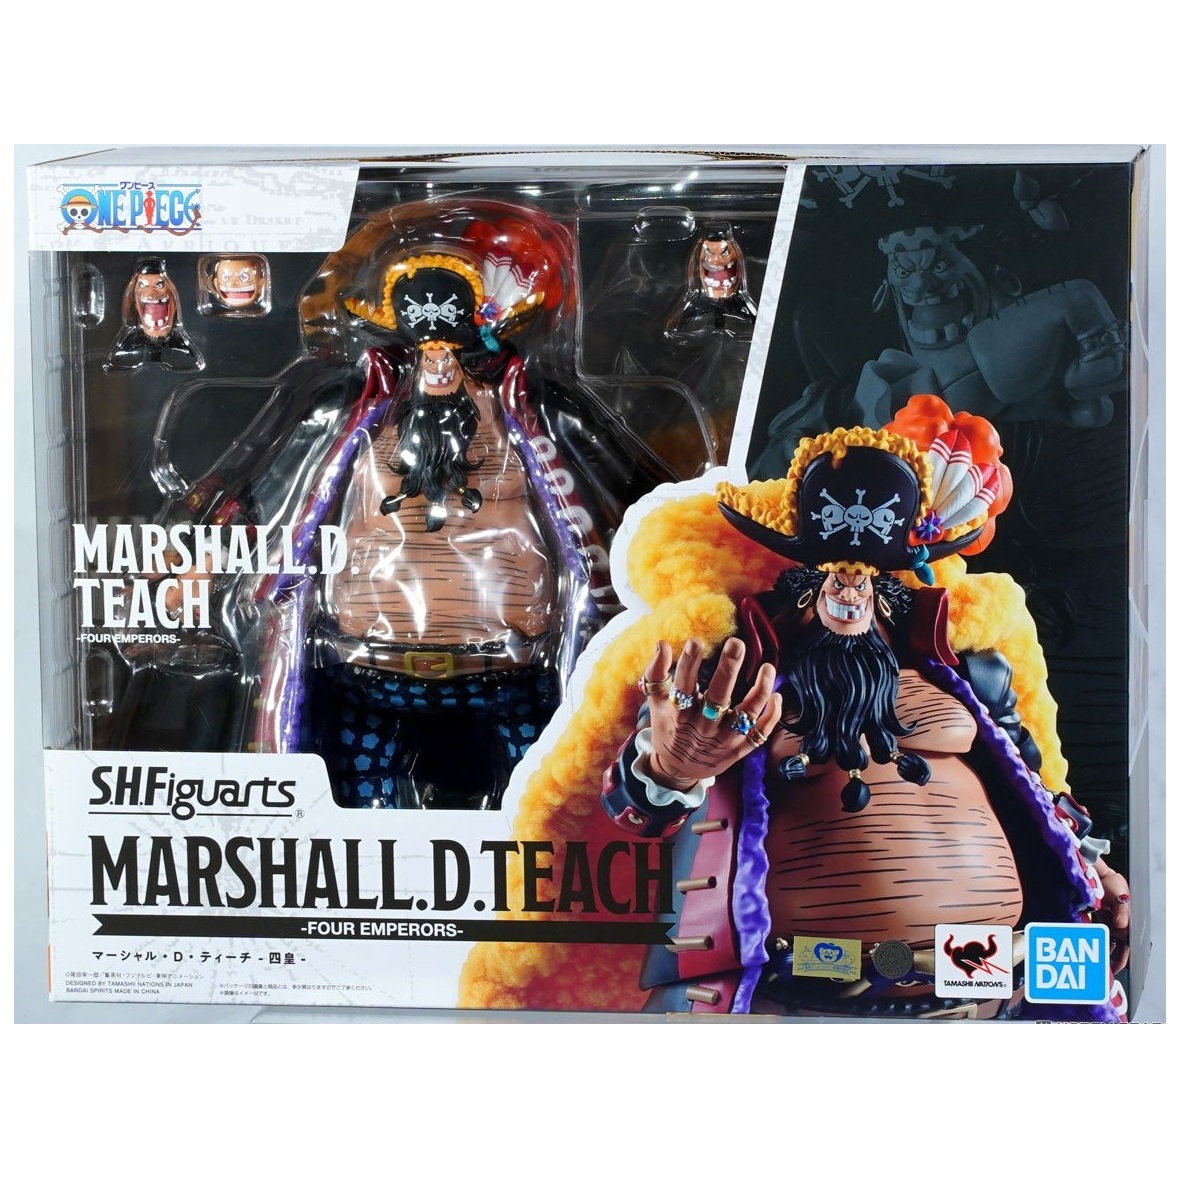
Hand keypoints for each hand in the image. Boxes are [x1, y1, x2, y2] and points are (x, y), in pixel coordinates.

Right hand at [643, 637, 780, 790]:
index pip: (683, 685)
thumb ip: (656, 674)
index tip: (696, 641)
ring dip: (760, 690)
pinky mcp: (740, 749)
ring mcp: (724, 739)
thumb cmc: (669, 728)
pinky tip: (776, 695)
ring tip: (768, 667)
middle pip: (718, 696)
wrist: (678, 770)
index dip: (689, 663)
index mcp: (680, 714)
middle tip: (736, 643)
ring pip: (747, 714)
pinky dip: (772, 716)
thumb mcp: (657, 703)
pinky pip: (760, 733)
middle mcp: (703, 726)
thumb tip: (662, 644)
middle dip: (728, 669)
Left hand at [1094, 856, 1130, 972]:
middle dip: (1111, 959)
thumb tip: (1122, 925)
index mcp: (1127, 922)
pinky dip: (1095, 940)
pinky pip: (1097, 933)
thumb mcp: (1121, 895)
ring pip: (1107, 942)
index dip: (1122, 958)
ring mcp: (1109, 922)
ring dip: (1103, 952)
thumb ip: (1122, 910)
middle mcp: (1119, 925)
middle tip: (1104, 971)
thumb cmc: (1113, 883)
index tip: (1116, 968)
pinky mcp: (1098, 917)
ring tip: (1097, 963)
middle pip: (1117, 947)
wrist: (1099, 873)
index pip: (1126, 946)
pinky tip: (1088, 947)